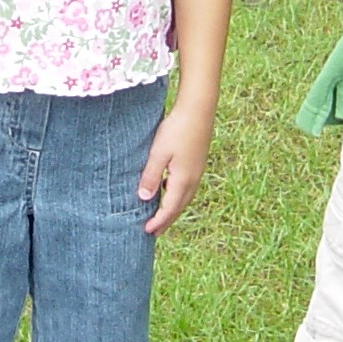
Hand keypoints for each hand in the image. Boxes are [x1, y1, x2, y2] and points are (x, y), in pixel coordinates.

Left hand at [138, 103, 213, 235]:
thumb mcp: (158, 153)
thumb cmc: (176, 129)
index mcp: (183, 180)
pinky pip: (187, 187)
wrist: (198, 109)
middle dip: (166, 221)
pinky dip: (177, 196)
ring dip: (173, 209)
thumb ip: (151, 176)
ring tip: (162, 216)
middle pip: (179, 207)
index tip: (147, 232)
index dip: (158, 222)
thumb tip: (144, 198)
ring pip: (184, 198)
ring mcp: (198, 171)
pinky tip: (169, 190)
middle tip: (154, 232)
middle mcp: (193, 179)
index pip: (169, 209)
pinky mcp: (198, 163)